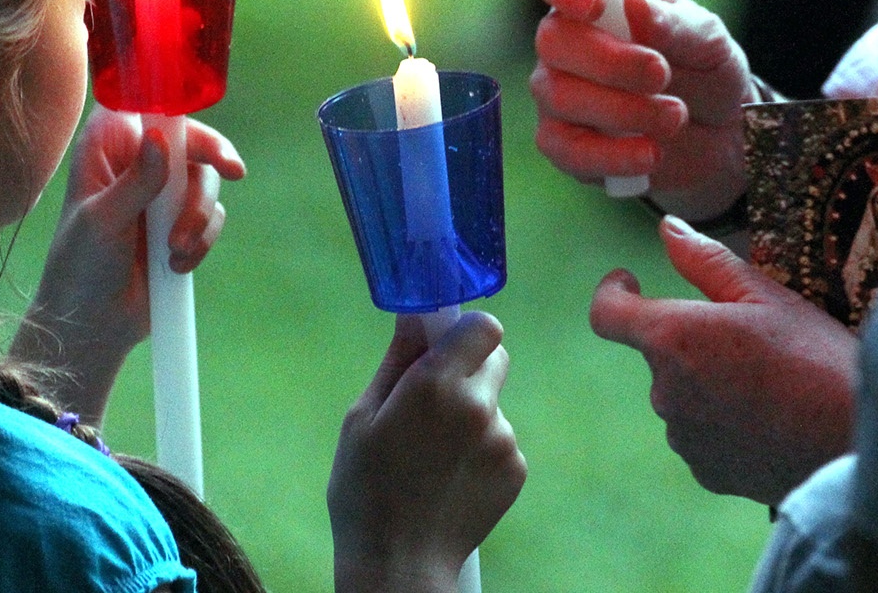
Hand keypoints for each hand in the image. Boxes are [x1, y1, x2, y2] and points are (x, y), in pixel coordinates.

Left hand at [10, 108, 245, 420]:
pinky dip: (201, 240)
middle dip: (210, 163)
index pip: (145, 102)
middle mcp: (137, 159)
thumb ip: (136, 181)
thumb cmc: (81, 265)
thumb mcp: (104, 221)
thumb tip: (162, 139)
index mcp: (106, 145)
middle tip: (233, 172)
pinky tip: (176, 264)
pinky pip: (213, 216)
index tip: (199, 114)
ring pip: (206, 180)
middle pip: (191, 138)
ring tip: (176, 249)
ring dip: (199, 217)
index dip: (175, 98)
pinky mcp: (181, 221)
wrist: (95, 323)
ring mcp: (162, 191)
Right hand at [330, 313, 525, 592]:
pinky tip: (450, 477)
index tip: (447, 344)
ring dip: (472, 414)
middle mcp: (477, 405)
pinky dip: (481, 450)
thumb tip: (414, 313)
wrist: (400, 563)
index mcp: (435, 383)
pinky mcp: (515, 468)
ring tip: (434, 455)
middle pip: (495, 356)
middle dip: (469, 367)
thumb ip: (397, 359)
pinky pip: (501, 440)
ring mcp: (502, 439)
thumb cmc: (365, 489)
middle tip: (437, 398)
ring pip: (494, 403)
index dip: (466, 331)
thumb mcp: (362, 417)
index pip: (483, 324)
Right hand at [531, 0, 753, 220]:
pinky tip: (651, 153)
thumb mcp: (708, 40)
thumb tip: (633, 4)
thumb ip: (673, 23)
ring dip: (625, 109)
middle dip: (610, 60)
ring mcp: (559, 94)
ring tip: (676, 116)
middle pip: (552, 40)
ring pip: (560, 96)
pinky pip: (568, 150)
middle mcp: (568, 42)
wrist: (721, 136)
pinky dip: (613, 154)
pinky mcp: (565, 145)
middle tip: (661, 73)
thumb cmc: (707, 71)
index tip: (598, 2)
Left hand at [591, 217, 856, 504]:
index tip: (631, 283)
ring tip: (772, 385)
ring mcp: (684, 437)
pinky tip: (772, 420)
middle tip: (755, 342)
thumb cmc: (818, 361)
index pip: (607, 314)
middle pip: (662, 355)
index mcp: (674, 338)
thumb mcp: (768, 296)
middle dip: (694, 342)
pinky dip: (725, 423)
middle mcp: (666, 391)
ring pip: (684, 396)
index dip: (614, 293)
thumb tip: (667, 230)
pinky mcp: (706, 472)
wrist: (857, 446)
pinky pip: (703, 435)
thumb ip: (706, 261)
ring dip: (711, 384)